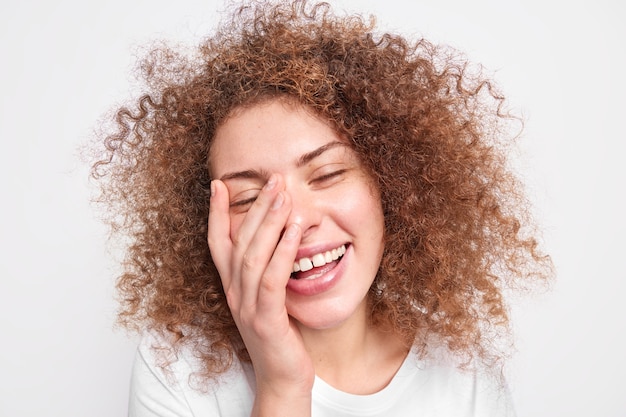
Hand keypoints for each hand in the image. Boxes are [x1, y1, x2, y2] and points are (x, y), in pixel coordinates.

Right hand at [208, 174, 313, 415]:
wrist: (282, 380)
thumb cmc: (279, 337)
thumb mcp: (267, 299)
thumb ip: (265, 271)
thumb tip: (277, 238)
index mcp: (232, 287)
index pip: (218, 243)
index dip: (215, 213)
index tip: (218, 183)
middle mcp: (234, 293)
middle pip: (239, 242)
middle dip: (255, 207)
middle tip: (273, 179)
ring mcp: (247, 307)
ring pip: (253, 256)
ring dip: (269, 223)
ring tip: (284, 196)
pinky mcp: (266, 320)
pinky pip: (271, 280)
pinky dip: (282, 253)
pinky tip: (294, 232)